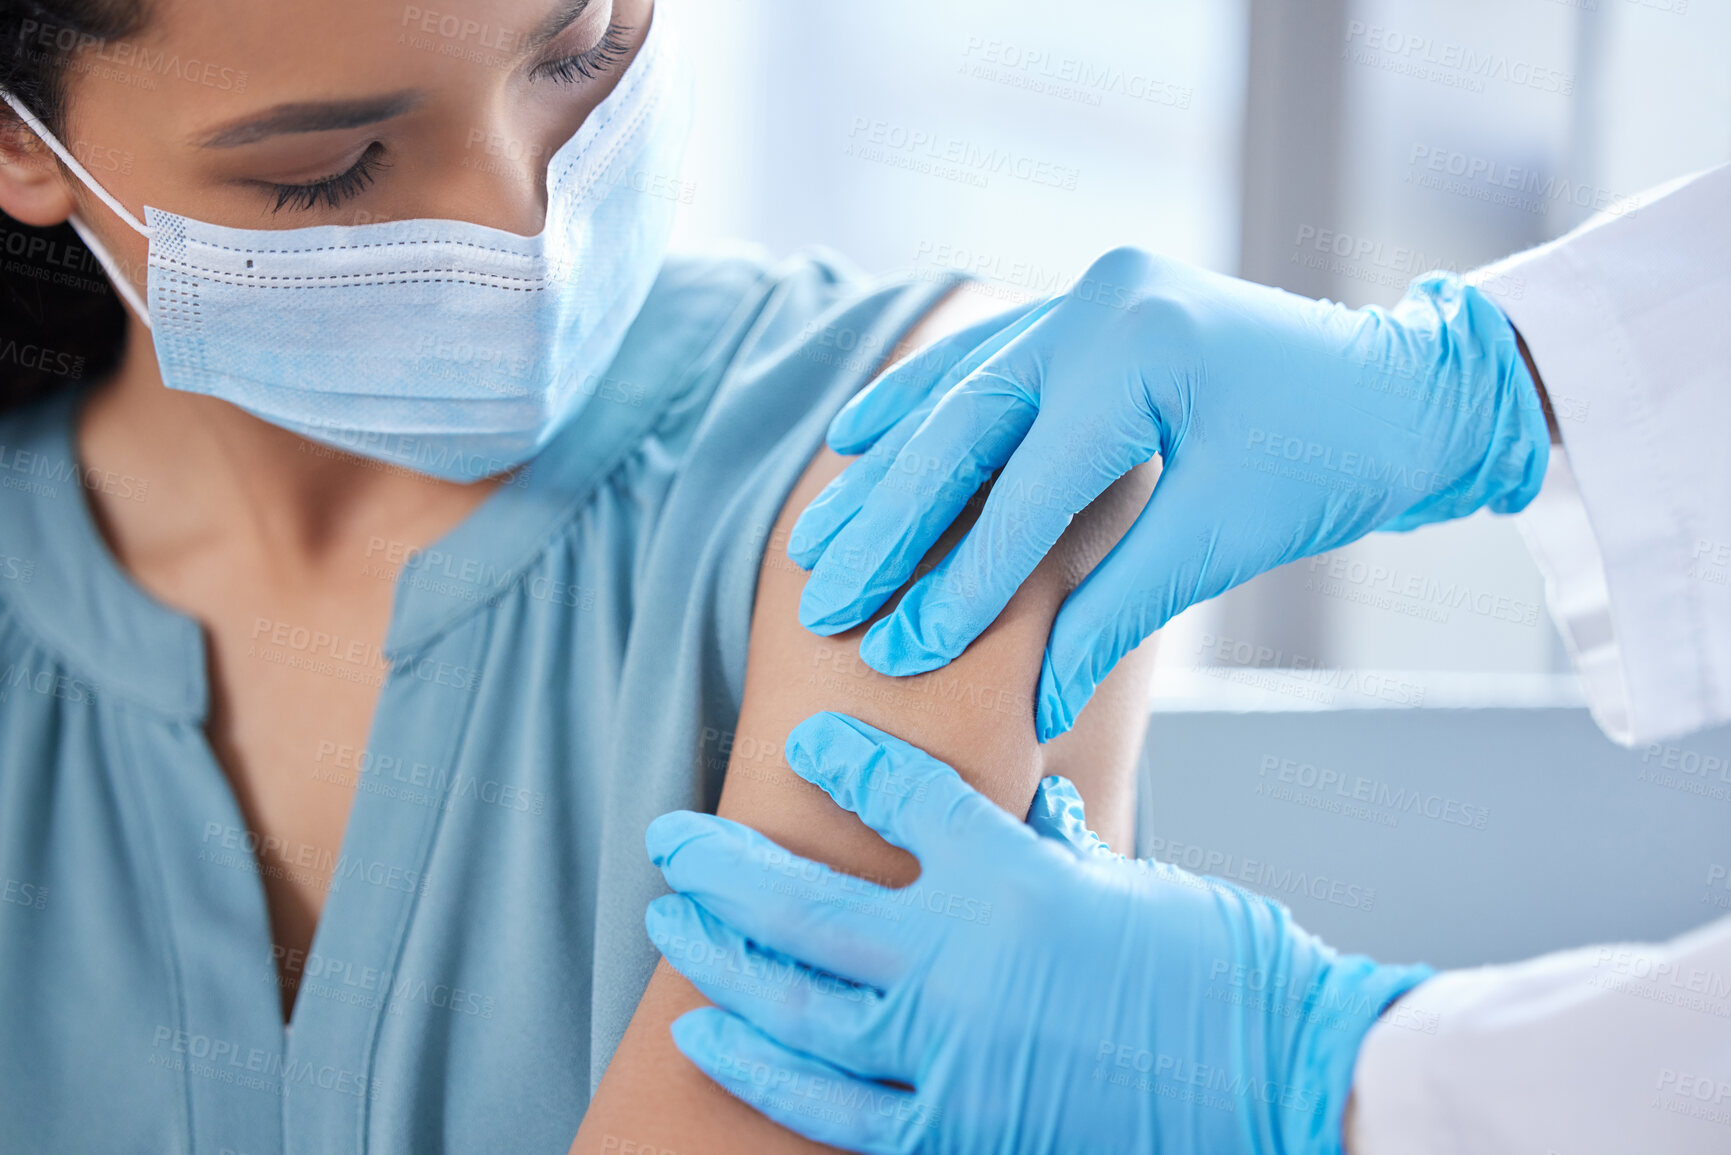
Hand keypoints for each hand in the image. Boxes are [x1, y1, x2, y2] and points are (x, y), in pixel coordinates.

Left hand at [644, 711, 1431, 1153]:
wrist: (1289, 1084)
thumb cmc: (1225, 968)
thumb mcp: (1131, 881)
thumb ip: (1052, 845)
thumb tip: (1025, 808)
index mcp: (1009, 875)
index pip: (893, 797)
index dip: (839, 762)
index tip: (804, 745)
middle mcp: (958, 960)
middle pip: (797, 902)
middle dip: (716, 865)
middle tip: (668, 838)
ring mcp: (947, 1053)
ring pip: (791, 1003)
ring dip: (717, 959)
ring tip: (670, 926)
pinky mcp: (956, 1128)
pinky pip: (830, 1106)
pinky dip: (762, 1070)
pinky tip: (712, 1036)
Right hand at [788, 248, 1549, 738]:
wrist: (1405, 392)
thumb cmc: (1331, 464)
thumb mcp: (1221, 540)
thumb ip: (1114, 612)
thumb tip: (1035, 704)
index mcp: (1140, 353)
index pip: (1026, 490)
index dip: (960, 583)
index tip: (899, 654)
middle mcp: (1099, 305)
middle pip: (964, 428)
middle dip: (891, 525)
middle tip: (825, 598)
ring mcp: (1087, 294)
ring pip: (958, 391)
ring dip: (887, 468)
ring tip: (818, 538)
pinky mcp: (1085, 305)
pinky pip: (982, 354)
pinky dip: (919, 399)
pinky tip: (857, 436)